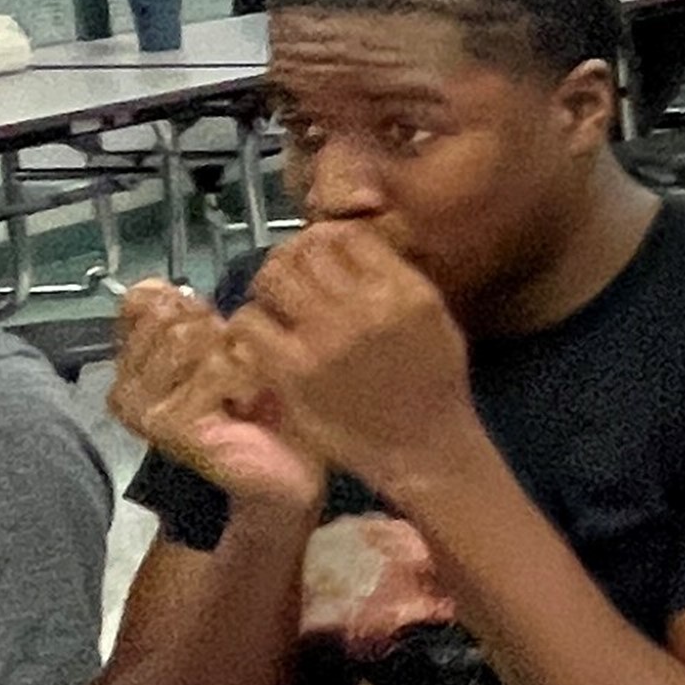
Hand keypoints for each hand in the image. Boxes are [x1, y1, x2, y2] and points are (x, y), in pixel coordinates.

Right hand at [108, 279, 325, 520]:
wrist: (287, 467)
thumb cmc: (262, 404)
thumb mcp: (225, 345)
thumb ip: (188, 315)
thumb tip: (160, 286)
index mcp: (132, 363)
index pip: (141, 301)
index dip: (191, 306)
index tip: (216, 337)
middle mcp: (125, 388)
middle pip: (171, 317)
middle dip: (220, 334)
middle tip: (236, 372)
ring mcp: (142, 410)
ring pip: (190, 338)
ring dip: (236, 357)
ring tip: (243, 389)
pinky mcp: (168, 426)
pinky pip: (213, 367)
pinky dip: (245, 379)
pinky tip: (246, 406)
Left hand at [235, 219, 479, 501]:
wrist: (424, 449)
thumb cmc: (434, 385)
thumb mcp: (434, 318)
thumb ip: (396, 279)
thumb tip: (352, 247)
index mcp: (402, 290)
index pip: (347, 236)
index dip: (324, 239)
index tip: (318, 254)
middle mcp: (364, 306)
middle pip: (305, 250)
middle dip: (291, 257)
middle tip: (288, 276)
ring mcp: (326, 338)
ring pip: (272, 278)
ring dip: (267, 285)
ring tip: (273, 303)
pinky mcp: (293, 371)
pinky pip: (251, 322)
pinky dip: (249, 323)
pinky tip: (262, 336)